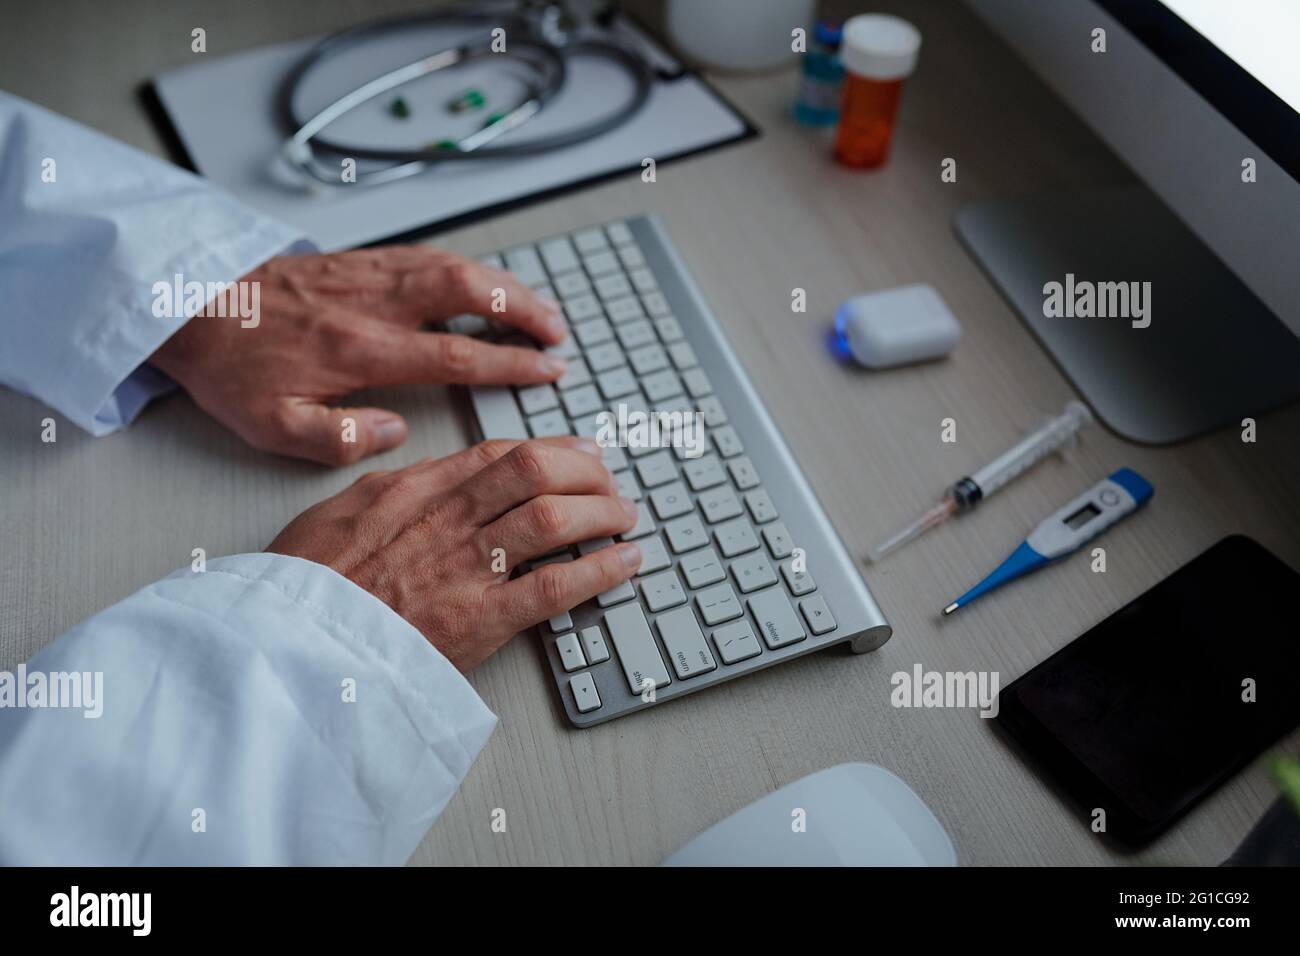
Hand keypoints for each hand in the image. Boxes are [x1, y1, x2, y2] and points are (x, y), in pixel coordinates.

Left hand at [151, 247, 566, 464]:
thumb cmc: (231, 368)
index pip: (457, 355)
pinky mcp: (358, 258)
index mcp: (362, 350)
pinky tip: (485, 280)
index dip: (512, 364)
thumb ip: (341, 438)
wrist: (185, 305)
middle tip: (560, 334)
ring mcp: (368, 273)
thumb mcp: (273, 427)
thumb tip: (398, 432)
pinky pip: (428, 254)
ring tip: (540, 307)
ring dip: (505, 285)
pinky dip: (469, 266)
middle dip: (525, 310)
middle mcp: (374, 303)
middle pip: (470, 292)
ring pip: (455, 265)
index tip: (549, 371)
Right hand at [267, 437, 641, 671]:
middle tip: (610, 481)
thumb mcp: (338, 513)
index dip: (551, 448)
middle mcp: (446, 518)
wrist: (285, 644)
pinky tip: (627, 563)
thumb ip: (391, 490)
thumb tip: (430, 474)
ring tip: (625, 517)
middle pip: (536, 470)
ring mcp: (465, 567)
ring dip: (601, 513)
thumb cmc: (303, 585)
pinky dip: (601, 571)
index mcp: (413, 489)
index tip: (578, 452)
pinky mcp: (478, 620)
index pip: (499, 453)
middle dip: (586, 470)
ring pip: (552, 517)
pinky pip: (555, 587)